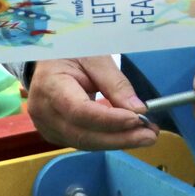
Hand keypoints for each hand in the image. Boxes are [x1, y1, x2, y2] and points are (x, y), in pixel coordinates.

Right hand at [26, 56, 158, 150]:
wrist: (49, 60)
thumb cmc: (71, 53)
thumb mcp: (94, 57)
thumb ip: (115, 83)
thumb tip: (138, 110)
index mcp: (49, 85)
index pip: (79, 111)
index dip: (109, 119)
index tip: (137, 119)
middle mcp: (44, 112)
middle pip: (83, 134)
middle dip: (120, 138)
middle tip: (150, 135)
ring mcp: (47, 126)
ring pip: (86, 142)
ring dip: (118, 141)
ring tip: (145, 134)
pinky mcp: (57, 134)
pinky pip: (85, 141)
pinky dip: (108, 138)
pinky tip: (128, 132)